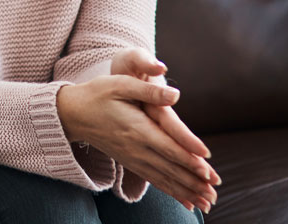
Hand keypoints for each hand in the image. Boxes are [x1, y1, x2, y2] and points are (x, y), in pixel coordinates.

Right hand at [56, 72, 219, 213]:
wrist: (72, 114)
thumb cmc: (97, 94)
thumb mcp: (120, 84)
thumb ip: (149, 90)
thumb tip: (176, 94)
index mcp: (137, 128)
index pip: (167, 147)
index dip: (188, 158)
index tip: (207, 169)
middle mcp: (136, 148)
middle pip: (170, 168)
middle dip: (194, 181)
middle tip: (215, 192)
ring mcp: (133, 158)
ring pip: (164, 178)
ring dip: (186, 191)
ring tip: (207, 203)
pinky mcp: (130, 162)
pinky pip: (154, 180)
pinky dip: (172, 192)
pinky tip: (186, 202)